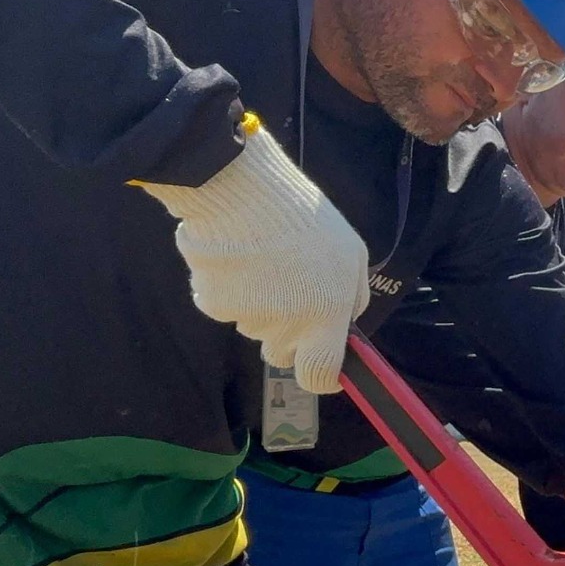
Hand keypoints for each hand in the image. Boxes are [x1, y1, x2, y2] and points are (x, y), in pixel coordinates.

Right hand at [136, 113, 369, 392]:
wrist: (242, 188)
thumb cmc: (305, 218)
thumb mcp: (352, 254)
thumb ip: (352, 298)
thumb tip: (346, 325)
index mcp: (324, 316)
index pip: (318, 376)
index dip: (321, 377)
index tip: (323, 368)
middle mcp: (284, 326)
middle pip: (282, 353)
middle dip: (288, 332)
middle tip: (291, 288)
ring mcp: (245, 318)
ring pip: (255, 327)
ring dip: (260, 304)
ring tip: (264, 259)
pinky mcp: (212, 304)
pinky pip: (225, 308)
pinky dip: (231, 289)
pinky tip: (237, 256)